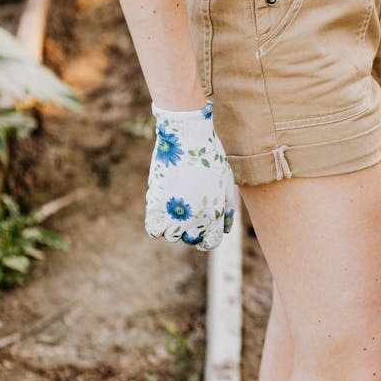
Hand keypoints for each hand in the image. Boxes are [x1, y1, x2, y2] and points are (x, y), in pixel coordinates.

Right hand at [145, 101, 236, 250]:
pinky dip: (158, 224)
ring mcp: (173, 212)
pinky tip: (164, 210)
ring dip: (174, 227)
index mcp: (214, 213)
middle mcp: (194, 218)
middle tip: (191, 212)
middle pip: (190, 239)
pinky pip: (153, 229)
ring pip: (171, 236)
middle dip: (193, 230)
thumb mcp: (227, 182)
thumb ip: (227, 208)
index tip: (205, 227)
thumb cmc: (210, 156)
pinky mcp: (155, 203)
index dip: (209, 237)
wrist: (187, 137)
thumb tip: (225, 228)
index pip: (210, 243)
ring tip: (178, 208)